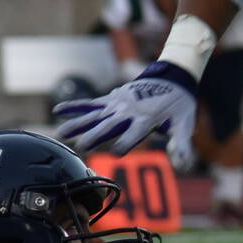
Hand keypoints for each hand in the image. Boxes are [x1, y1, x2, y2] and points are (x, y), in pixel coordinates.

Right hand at [53, 61, 199, 162]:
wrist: (172, 78)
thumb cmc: (179, 105)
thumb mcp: (185, 125)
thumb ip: (182, 144)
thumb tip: (184, 165)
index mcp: (145, 119)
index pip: (132, 134)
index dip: (125, 144)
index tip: (115, 154)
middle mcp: (128, 111)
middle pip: (108, 126)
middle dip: (95, 136)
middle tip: (80, 147)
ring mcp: (117, 104)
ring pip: (94, 116)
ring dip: (77, 124)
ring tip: (61, 134)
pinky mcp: (111, 98)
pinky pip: (90, 103)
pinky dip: (75, 106)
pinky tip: (57, 111)